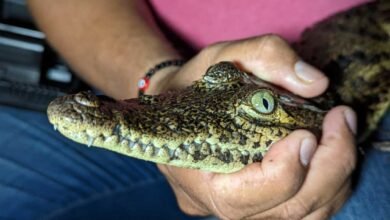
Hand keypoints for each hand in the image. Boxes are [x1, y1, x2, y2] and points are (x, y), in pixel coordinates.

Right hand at [157, 35, 356, 218]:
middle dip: (326, 168)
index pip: (240, 198)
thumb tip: (315, 84)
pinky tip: (331, 150)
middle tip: (341, 120)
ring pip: (302, 215)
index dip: (281, 172)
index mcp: (194, 174)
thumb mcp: (219, 57)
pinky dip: (328, 183)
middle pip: (284, 210)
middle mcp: (216, 203)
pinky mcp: (261, 206)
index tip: (305, 132)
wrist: (179, 106)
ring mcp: (242, 210)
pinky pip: (305, 210)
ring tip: (341, 130)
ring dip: (333, 175)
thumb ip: (264, 57)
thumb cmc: (192, 85)